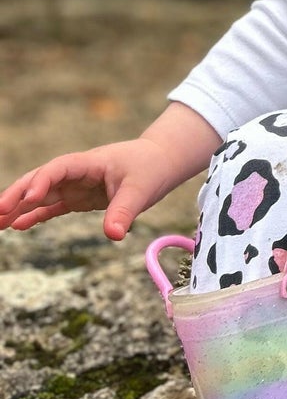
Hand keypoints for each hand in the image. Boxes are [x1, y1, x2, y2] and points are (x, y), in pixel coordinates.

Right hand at [0, 139, 184, 239]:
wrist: (158, 162)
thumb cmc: (149, 169)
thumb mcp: (140, 190)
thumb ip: (124, 211)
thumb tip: (114, 235)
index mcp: (87, 163)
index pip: (57, 169)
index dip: (42, 181)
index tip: (30, 197)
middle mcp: (74, 173)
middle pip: (38, 181)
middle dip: (16, 195)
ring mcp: (74, 186)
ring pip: (40, 196)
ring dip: (18, 207)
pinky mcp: (78, 198)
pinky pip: (51, 207)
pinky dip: (35, 216)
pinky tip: (16, 226)